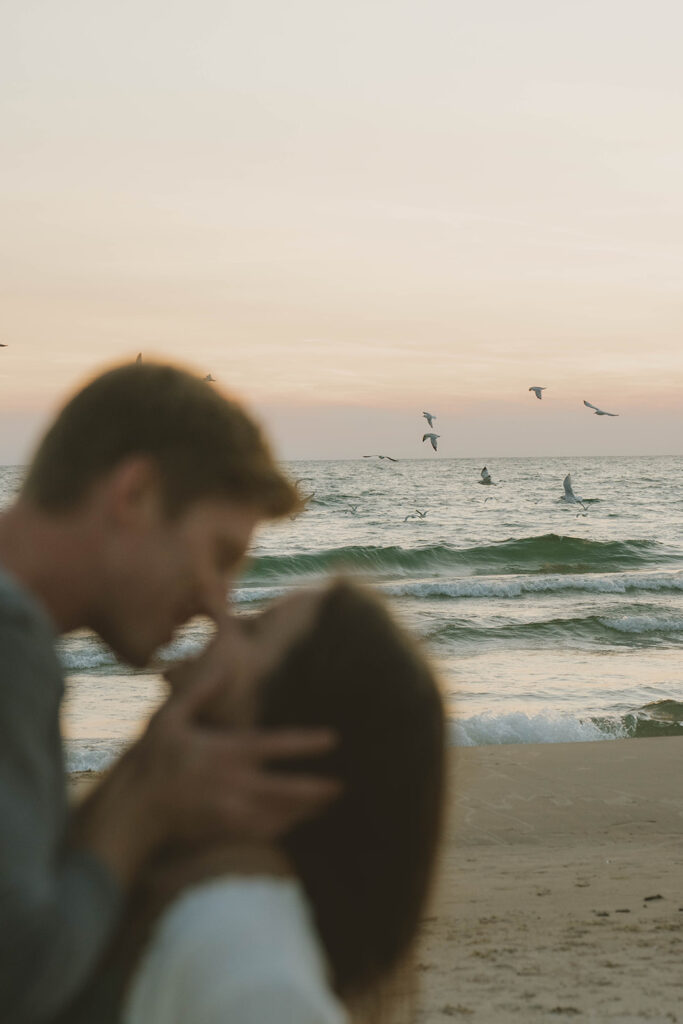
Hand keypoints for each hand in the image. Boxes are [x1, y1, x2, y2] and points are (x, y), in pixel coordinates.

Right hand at [72, 668, 338, 885]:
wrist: (133, 809)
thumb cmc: (151, 760)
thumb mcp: (169, 717)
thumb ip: (199, 691)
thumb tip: (223, 666)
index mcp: (224, 751)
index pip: (274, 745)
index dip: (305, 743)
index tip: (333, 739)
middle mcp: (232, 782)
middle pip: (284, 787)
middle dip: (315, 788)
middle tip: (342, 787)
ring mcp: (229, 810)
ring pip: (277, 812)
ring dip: (304, 810)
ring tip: (329, 805)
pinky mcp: (223, 830)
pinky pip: (260, 832)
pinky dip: (282, 828)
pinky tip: (297, 824)